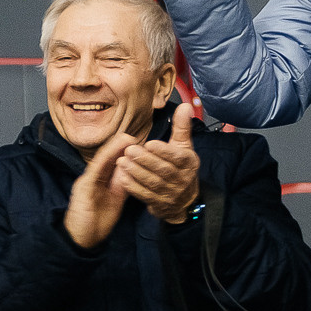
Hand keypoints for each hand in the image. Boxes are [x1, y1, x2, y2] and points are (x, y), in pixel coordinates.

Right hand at [65, 131, 138, 248]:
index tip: (139, 143)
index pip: (113, 162)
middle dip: (120, 146)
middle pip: (107, 158)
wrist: (81, 240)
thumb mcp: (115, 200)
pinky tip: (112, 154)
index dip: (124, 152)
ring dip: (113, 149)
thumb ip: (122, 185)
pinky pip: (94, 172)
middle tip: (134, 135)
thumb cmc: (97, 222)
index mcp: (100, 181)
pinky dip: (104, 162)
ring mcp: (85, 181)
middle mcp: (92, 177)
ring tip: (125, 138)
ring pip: (100, 161)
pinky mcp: (82, 188)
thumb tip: (133, 170)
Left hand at [116, 104, 201, 223]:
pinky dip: (133, 187)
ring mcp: (171, 194)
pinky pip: (145, 196)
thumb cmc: (181, 167)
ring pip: (152, 183)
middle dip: (145, 160)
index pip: (177, 157)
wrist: (184, 200)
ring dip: (136, 172)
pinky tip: (122, 177)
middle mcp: (182, 180)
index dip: (163, 151)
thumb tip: (186, 106)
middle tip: (129, 150)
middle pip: (163, 170)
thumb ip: (182, 127)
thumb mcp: (184, 147)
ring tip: (122, 161)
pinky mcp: (159, 204)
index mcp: (189, 163)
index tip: (149, 143)